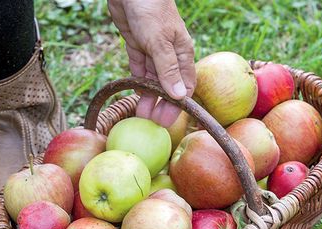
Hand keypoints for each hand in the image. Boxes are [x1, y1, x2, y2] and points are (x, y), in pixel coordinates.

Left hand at [108, 0, 194, 127]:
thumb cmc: (151, 9)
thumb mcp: (160, 42)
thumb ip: (168, 70)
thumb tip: (179, 97)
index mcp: (182, 52)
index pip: (185, 85)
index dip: (178, 104)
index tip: (169, 121)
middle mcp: (170, 54)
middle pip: (168, 86)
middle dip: (162, 105)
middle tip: (154, 124)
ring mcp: (153, 51)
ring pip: (152, 80)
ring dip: (148, 97)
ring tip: (142, 116)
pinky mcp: (137, 46)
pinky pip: (139, 69)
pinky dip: (138, 83)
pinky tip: (135, 97)